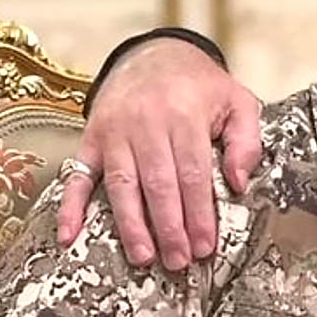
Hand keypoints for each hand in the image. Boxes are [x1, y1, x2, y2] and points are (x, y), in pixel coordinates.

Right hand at [56, 38, 261, 269]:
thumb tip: (239, 184)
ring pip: (121, 184)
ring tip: (144, 257)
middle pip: (157, 184)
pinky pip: (78, 175)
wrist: (156, 55)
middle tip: (178, 261)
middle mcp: (145, 123)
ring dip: (131, 225)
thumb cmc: (202, 87)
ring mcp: (113, 131)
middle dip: (169, 227)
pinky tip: (70, 236)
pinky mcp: (91, 138)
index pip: (192, 173)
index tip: (206, 245)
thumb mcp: (238, 101)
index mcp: (184, 114)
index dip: (199, 212)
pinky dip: (70, 206)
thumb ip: (246, 140)